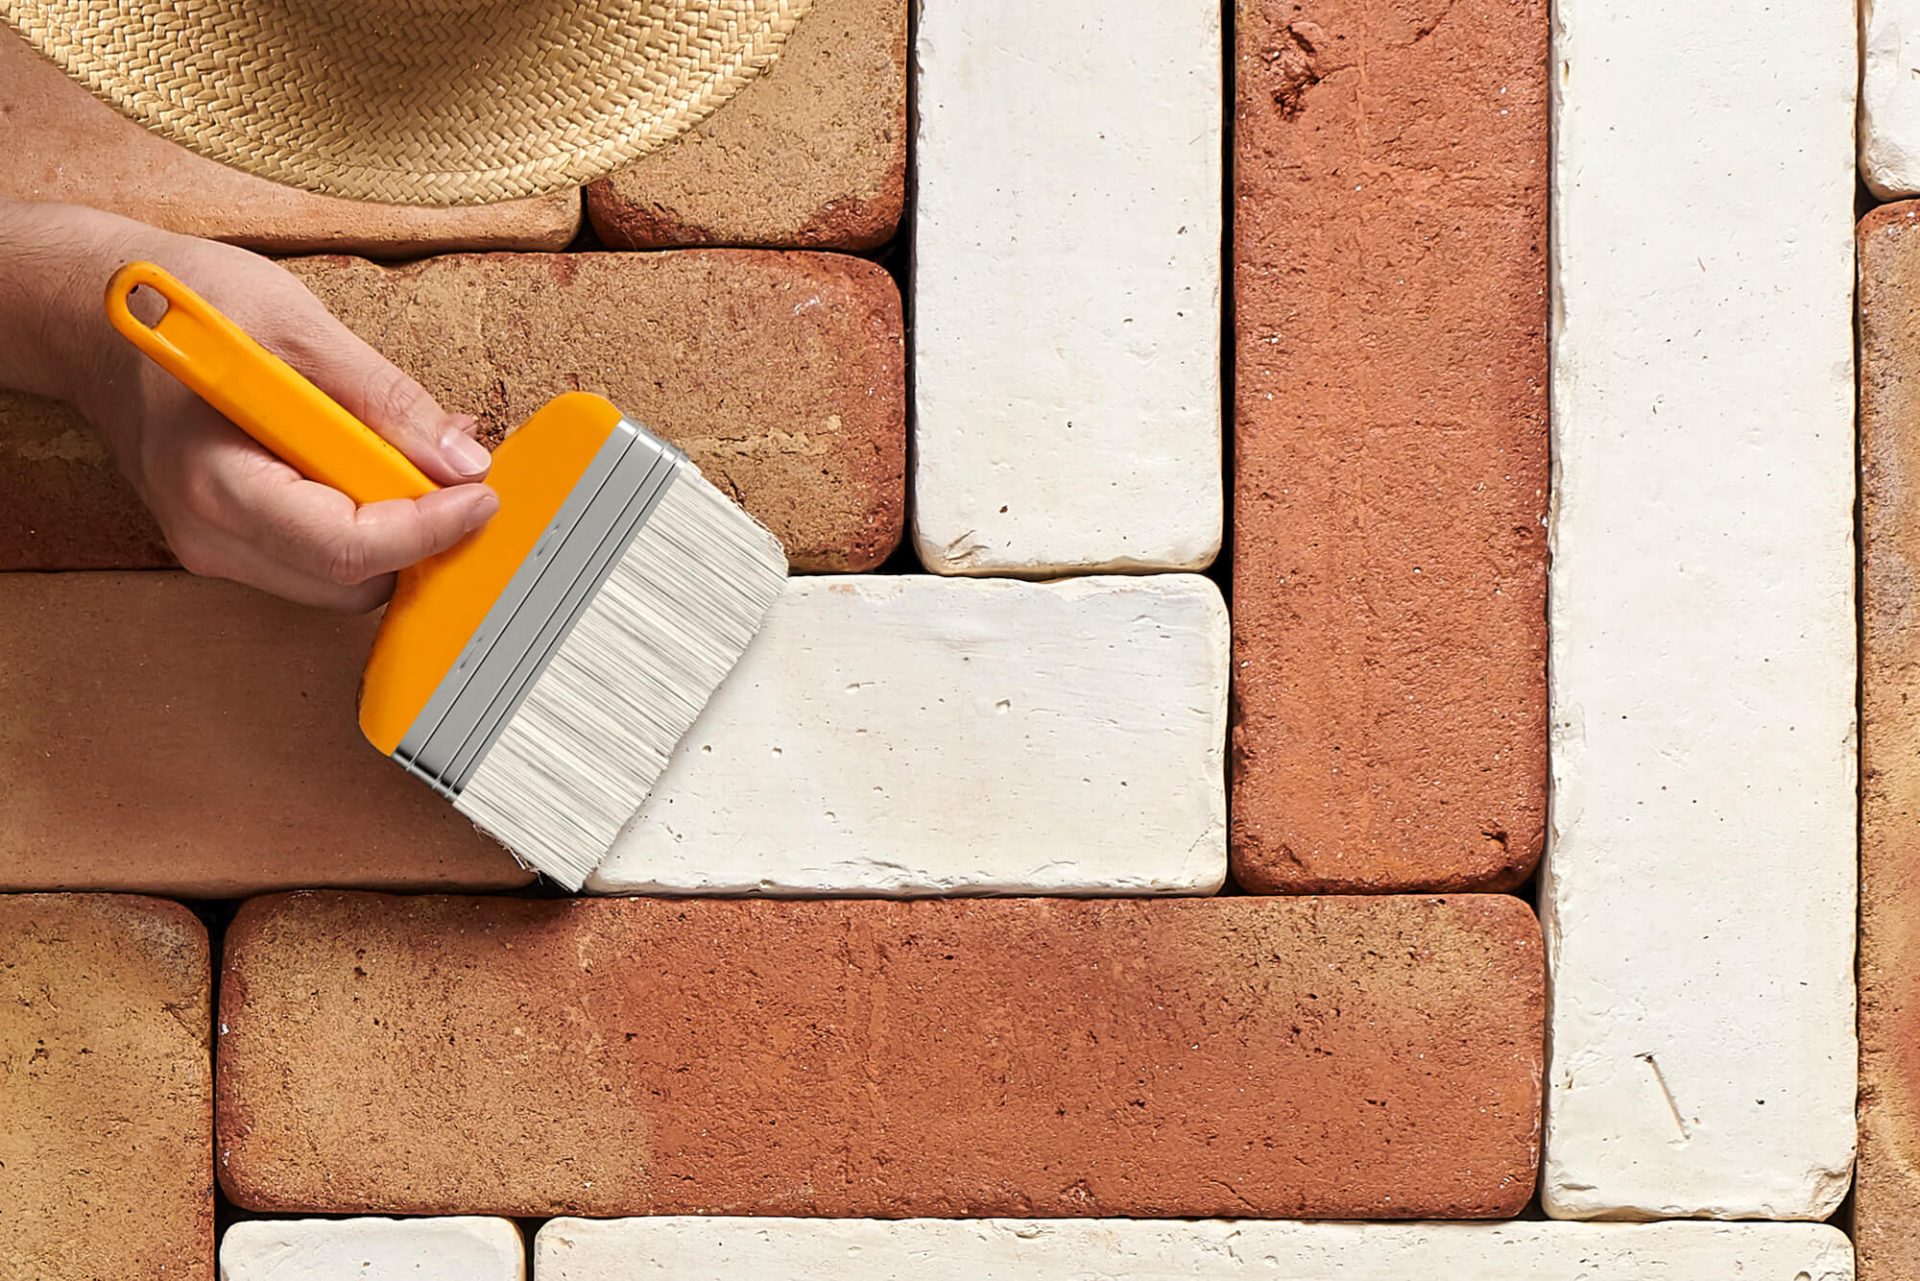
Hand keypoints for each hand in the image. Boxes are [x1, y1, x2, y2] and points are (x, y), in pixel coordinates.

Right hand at [4, 202, 497, 610]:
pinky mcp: (232, 541)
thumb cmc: (183, 304)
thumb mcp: (295, 323)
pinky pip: (319, 557)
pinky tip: (370, 462)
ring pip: (342, 579)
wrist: (95, 314)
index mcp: (217, 484)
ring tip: (408, 451)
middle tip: (458, 470)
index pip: (345, 549)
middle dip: (418, 533)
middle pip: (352, 580)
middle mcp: (210, 535)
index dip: (427, 530)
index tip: (481, 495)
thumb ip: (382, 397)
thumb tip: (460, 459)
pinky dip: (363, 519)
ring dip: (395, 527)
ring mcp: (216, 546)